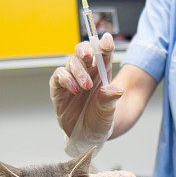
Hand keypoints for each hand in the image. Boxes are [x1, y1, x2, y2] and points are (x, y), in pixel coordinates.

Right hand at [49, 33, 123, 156]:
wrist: (89, 136)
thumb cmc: (100, 119)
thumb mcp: (108, 112)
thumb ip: (110, 99)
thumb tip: (117, 90)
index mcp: (101, 73)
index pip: (103, 53)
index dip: (105, 44)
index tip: (107, 41)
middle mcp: (86, 72)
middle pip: (83, 51)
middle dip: (85, 49)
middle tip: (89, 56)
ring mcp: (72, 79)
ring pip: (71, 62)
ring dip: (78, 71)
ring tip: (85, 86)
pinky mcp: (59, 89)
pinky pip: (58, 76)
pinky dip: (65, 79)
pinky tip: (74, 89)